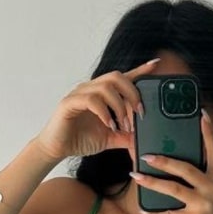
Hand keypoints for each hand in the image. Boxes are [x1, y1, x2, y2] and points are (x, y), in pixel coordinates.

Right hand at [33, 59, 159, 160]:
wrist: (57, 148)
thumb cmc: (80, 139)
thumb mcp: (110, 138)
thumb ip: (126, 136)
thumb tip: (144, 138)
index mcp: (102, 94)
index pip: (123, 78)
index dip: (139, 70)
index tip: (155, 65)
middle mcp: (91, 89)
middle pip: (117, 77)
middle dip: (132, 93)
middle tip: (140, 113)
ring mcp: (80, 94)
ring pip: (105, 87)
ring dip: (120, 106)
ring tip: (124, 124)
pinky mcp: (69, 103)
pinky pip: (91, 100)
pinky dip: (104, 112)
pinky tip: (109, 125)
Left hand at [131, 109, 212, 213]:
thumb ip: (207, 176)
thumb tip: (183, 161)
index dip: (208, 132)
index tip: (201, 114)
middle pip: (186, 168)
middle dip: (164, 161)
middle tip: (146, 155)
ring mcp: (205, 204)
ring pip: (174, 189)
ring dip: (152, 182)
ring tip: (136, 176)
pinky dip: (155, 213)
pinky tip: (143, 210)